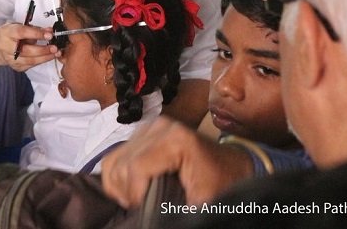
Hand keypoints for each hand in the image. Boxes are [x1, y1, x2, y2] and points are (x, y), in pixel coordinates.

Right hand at [0, 22, 56, 71]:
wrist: (1, 44)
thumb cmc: (13, 33)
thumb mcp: (22, 26)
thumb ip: (36, 29)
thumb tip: (50, 31)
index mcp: (7, 32)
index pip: (22, 32)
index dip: (37, 34)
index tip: (49, 35)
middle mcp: (6, 46)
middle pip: (26, 50)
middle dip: (43, 49)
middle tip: (55, 47)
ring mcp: (10, 58)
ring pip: (30, 60)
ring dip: (45, 57)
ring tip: (56, 53)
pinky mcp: (15, 66)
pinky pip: (31, 65)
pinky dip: (41, 61)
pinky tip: (49, 57)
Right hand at [100, 116, 253, 206]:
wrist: (232, 164)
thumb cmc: (222, 182)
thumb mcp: (205, 200)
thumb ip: (175, 208)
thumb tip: (151, 219)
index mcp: (176, 140)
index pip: (136, 168)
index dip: (134, 194)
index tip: (142, 210)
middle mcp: (160, 127)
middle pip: (123, 164)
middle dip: (126, 191)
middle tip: (140, 208)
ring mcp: (150, 127)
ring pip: (115, 159)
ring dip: (119, 184)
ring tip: (135, 200)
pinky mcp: (144, 131)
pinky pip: (116, 153)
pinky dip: (117, 174)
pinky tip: (129, 189)